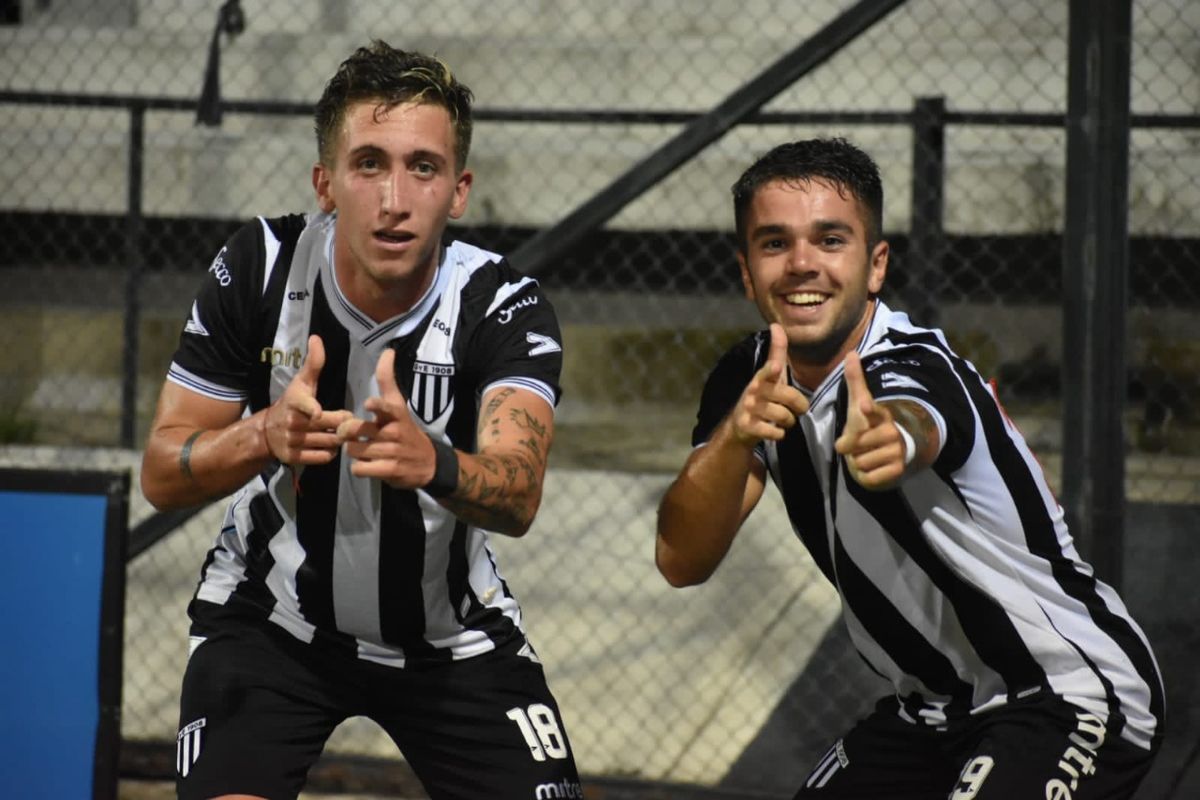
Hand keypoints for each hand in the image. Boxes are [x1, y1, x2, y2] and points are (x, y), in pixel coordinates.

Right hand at [263, 335, 351, 464]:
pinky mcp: (294, 458)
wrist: (267, 431)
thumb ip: (313, 363)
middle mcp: (293, 422)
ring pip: (329, 442)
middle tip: (351, 423)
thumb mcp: (301, 383)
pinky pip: (323, 458)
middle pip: (329, 426)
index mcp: (295, 402)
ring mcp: (293, 442)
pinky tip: (331, 446)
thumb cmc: (292, 403)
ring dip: (339, 439)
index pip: (304, 405)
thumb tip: (316, 338)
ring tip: (342, 433)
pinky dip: (331, 453)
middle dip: (344, 425)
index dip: (312, 409)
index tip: (318, 413)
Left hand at [338, 347, 438, 488]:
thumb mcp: (398, 405)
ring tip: (363, 450)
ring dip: (353, 451)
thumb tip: (388, 350)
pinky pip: (359, 468)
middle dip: (347, 433)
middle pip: (357, 430)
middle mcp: (395, 432)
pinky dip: (359, 467)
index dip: (378, 405)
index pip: (387, 406)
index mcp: (396, 414)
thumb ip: (388, 380)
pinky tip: (367, 464)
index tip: (369, 404)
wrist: (427, 463)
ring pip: (354, 450)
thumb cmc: (405, 430)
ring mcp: (393, 453)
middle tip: (350, 435)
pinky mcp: (390, 471)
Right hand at [728, 323, 809, 446]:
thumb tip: (776, 324)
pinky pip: (775, 433)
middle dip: (799, 406)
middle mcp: (753, 391)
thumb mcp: (770, 374)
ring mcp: (749, 409)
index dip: (772, 370)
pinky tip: (775, 431)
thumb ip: (776, 351)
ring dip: (789, 422)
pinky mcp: (747, 426)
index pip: (768, 371)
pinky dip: (779, 434)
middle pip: (788, 397)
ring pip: (784, 416)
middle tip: (796, 409)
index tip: (776, 367)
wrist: (740, 425)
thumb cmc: (762, 395)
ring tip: (784, 420)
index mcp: (762, 377)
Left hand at [834, 351, 905, 489]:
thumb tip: (851, 352)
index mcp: (880, 414)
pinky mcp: (897, 470)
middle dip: (851, 448)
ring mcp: (897, 451)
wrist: (888, 452)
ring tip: (866, 455)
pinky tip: (873, 468)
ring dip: (857, 462)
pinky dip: (866, 476)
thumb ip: (855, 380)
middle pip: (855, 444)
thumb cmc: (868, 425)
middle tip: (859, 445)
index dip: (867, 409)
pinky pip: (869, 477)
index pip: (873, 410)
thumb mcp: (859, 403)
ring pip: (860, 462)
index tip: (862, 406)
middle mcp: (891, 431)